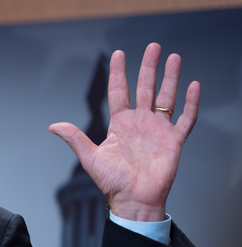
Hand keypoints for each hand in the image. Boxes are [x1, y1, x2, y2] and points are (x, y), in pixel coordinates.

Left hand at [49, 43, 199, 221]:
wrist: (134, 201)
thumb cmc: (112, 182)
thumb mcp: (90, 157)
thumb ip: (75, 138)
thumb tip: (53, 126)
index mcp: (120, 124)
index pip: (120, 91)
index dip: (119, 73)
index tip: (118, 54)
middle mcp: (140, 123)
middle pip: (146, 88)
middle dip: (149, 66)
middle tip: (153, 46)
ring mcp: (158, 130)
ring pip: (166, 97)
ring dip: (170, 78)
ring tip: (174, 57)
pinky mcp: (174, 141)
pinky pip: (185, 118)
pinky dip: (191, 103)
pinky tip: (192, 85)